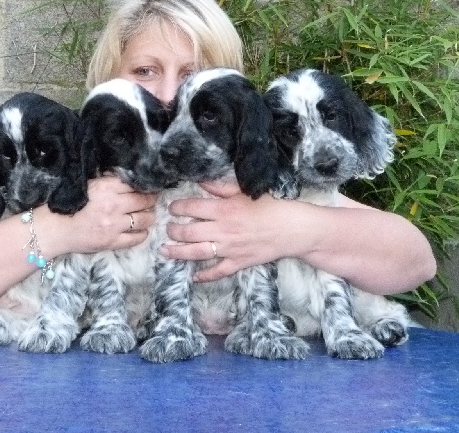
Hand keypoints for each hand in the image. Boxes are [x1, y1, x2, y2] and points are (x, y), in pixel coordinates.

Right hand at [39, 175, 155, 255]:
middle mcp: (113, 205)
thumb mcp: (89, 185)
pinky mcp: (112, 242)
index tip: (149, 186)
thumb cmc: (69, 204)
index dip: (145, 185)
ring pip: (145, 219)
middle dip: (150, 200)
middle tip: (151, 200)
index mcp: (106, 187)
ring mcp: (114, 225)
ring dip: (149, 216)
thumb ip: (108, 181)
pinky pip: (137, 238)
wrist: (55, 228)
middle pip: (144, 200)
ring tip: (147, 214)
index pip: (135, 183)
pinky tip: (141, 230)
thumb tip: (128, 177)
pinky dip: (143, 233)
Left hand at [161, 180, 288, 281]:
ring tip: (165, 251)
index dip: (177, 208)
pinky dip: (204, 276)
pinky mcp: (238, 262)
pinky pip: (218, 272)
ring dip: (178, 253)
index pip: (191, 208)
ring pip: (197, 253)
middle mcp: (223, 230)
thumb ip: (220, 187)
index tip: (171, 208)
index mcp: (224, 210)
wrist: (293, 229)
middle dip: (173, 231)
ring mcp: (230, 249)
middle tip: (167, 229)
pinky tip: (193, 276)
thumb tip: (200, 181)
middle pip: (189, 232)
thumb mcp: (245, 191)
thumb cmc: (271, 206)